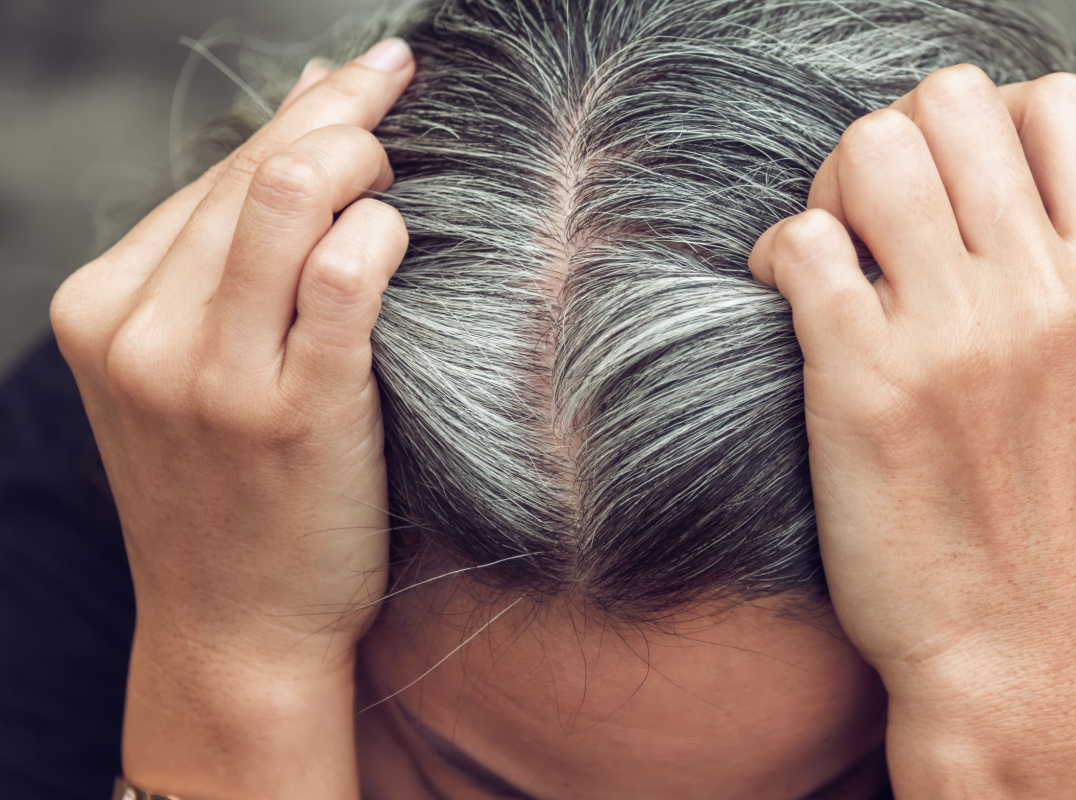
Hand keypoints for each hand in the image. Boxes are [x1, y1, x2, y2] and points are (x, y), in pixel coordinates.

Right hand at [50, 40, 414, 799]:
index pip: (216, 174)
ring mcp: (212, 375)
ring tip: (401, 169)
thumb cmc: (230, 493)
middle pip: (255, 170)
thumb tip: (304, 119)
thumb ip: (226, 258)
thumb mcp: (189, 370)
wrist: (237, 629)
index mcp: (103, 309)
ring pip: (291, 196)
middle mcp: (142, 332)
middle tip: (400, 99)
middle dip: (342, 112)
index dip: (302, 111)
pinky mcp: (294, 413)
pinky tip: (404, 236)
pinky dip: (384, 234)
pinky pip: (348, 275)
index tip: (363, 76)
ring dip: (363, 157)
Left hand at [750, 65, 1075, 796]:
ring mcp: (952, 334)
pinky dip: (777, 252)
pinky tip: (786, 296)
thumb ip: (1068, 276)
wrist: (1018, 653)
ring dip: (833, 186)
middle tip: (872, 216)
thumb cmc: (1052, 523)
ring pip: (872, 149)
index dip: (984, 118)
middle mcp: (1042, 292)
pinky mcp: (861, 380)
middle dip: (896, 140)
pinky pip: (801, 243)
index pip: (1057, 103)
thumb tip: (986, 190)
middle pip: (949, 102)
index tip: (949, 182)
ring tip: (830, 251)